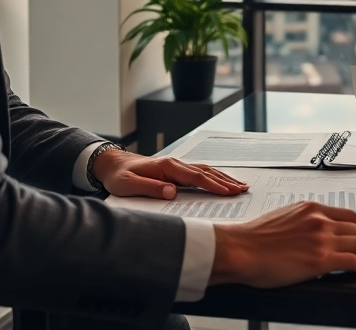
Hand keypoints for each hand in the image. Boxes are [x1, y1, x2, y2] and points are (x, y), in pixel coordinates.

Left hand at [92, 151, 247, 198]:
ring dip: (223, 178)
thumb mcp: (129, 186)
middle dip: (226, 181)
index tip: (228, 192)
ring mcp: (177, 166)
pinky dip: (214, 177)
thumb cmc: (119, 177)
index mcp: (167, 167)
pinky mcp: (176, 170)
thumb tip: (172, 193)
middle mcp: (175, 164)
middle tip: (243, 189)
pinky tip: (222, 182)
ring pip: (206, 171)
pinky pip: (199, 173)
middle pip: (206, 172)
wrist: (112, 164)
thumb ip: (150, 189)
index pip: (196, 177)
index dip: (213, 185)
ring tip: (240, 186)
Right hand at [210, 202, 355, 288]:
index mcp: (311, 208)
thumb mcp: (284, 220)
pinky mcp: (320, 258)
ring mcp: (322, 238)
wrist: (239, 249)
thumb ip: (305, 225)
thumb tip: (316, 238)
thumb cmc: (253, 240)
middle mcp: (320, 219)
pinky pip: (353, 260)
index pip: (349, 215)